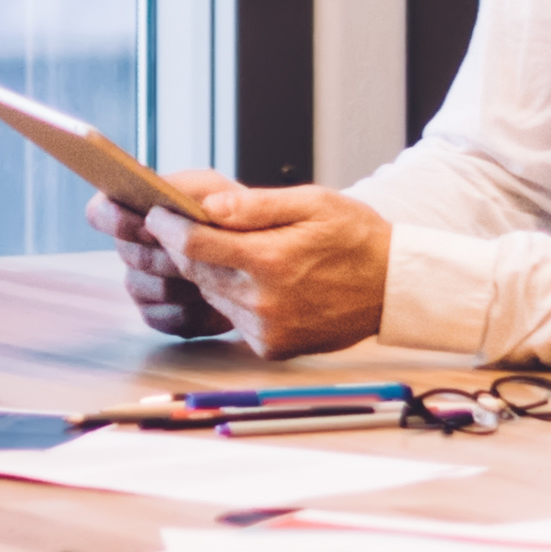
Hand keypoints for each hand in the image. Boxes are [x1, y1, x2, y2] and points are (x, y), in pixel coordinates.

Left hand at [148, 179, 394, 361]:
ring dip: (209, 274)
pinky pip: (235, 319)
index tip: (158, 213)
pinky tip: (254, 282)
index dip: (168, 226)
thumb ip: (255, 206)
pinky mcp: (272, 347)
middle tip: (181, 226)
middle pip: (197, 272)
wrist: (392, 287)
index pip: (194, 244)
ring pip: (212, 296)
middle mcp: (264, 302)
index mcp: (271, 261)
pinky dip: (234, 299)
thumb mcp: (311, 204)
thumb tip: (207, 206)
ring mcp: (267, 329)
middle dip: (184, 247)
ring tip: (226, 251)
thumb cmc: (354, 237)